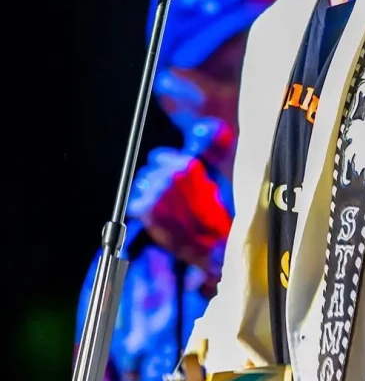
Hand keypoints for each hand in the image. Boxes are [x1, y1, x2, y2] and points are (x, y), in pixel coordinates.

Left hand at [129, 147, 232, 272]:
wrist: (213, 244)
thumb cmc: (215, 214)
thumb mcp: (214, 178)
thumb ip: (201, 157)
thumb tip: (195, 136)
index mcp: (187, 165)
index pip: (158, 156)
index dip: (162, 167)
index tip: (168, 177)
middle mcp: (170, 175)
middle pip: (146, 170)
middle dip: (154, 180)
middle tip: (167, 196)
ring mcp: (156, 193)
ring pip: (139, 186)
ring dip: (147, 194)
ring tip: (162, 207)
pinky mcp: (146, 211)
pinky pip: (134, 204)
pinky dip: (141, 211)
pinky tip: (156, 217)